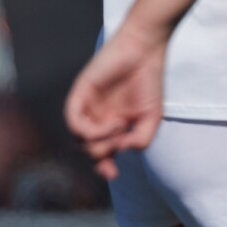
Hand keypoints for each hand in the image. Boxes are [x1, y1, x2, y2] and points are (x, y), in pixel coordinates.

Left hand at [64, 21, 168, 176]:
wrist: (144, 52)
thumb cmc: (149, 81)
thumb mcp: (152, 118)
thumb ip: (141, 140)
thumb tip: (123, 150)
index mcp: (110, 125)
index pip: (98, 153)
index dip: (102, 167)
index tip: (113, 174)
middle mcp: (95, 118)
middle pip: (87, 150)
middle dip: (103, 155)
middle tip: (122, 140)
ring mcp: (86, 107)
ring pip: (78, 139)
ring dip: (99, 141)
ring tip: (120, 126)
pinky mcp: (79, 95)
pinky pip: (74, 121)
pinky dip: (91, 130)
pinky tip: (113, 121)